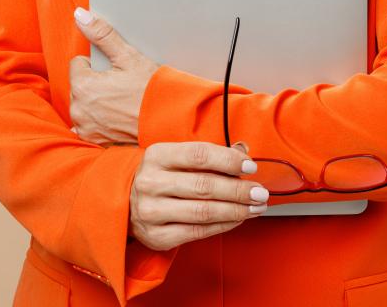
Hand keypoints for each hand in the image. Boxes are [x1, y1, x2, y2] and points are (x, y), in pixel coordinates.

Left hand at [68, 8, 157, 145]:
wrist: (170, 121)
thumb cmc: (151, 90)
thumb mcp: (128, 57)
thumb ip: (101, 35)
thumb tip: (80, 15)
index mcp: (83, 86)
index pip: (78, 64)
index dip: (97, 65)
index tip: (115, 71)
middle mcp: (79, 110)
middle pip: (79, 85)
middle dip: (95, 83)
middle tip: (120, 86)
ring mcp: (86, 128)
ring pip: (83, 104)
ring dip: (95, 102)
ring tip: (120, 102)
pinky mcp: (94, 140)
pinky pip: (87, 125)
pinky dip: (97, 121)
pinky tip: (115, 118)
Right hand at [128, 141, 269, 250]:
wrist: (126, 203)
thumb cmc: (161, 177)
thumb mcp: (178, 158)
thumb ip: (210, 154)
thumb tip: (243, 151)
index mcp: (157, 156)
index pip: (199, 154)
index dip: (228, 160)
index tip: (250, 166)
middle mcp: (151, 182)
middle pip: (205, 185)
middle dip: (239, 189)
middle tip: (260, 192)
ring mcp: (152, 211)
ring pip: (204, 211)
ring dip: (237, 210)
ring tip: (256, 207)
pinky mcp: (157, 236)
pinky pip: (198, 231)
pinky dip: (224, 225)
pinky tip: (238, 219)